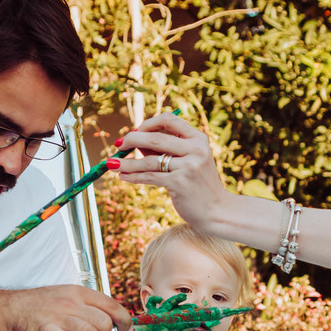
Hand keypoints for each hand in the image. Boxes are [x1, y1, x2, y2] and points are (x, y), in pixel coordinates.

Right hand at [0, 284, 131, 330]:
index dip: (125, 321)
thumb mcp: (66, 298)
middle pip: (105, 324)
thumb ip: (87, 307)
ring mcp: (57, 315)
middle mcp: (71, 302)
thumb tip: (113, 320)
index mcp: (79, 292)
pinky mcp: (44, 330)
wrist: (5, 310)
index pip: (113, 306)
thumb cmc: (39, 308)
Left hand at [109, 114, 232, 230]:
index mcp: (198, 139)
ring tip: (113, 165)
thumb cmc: (199, 185)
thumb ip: (166, 149)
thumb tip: (134, 141)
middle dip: (131, 140)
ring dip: (127, 163)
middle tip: (119, 146)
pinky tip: (124, 177)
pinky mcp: (180, 183)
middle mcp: (195, 149)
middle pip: (155, 137)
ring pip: (149, 160)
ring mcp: (188, 166)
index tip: (134, 131)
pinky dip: (133, 176)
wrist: (218, 211)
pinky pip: (150, 177)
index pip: (168, 120)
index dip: (147, 123)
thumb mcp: (189, 161)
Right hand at [141, 293, 214, 330]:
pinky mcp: (151, 312)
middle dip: (187, 308)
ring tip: (184, 296)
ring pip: (169, 304)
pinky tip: (160, 299)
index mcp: (174, 326)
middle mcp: (168, 318)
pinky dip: (155, 300)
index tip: (199, 320)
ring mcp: (160, 313)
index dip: (193, 321)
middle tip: (195, 307)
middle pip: (180, 311)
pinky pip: (152, 303)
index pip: (186, 322)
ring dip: (176, 299)